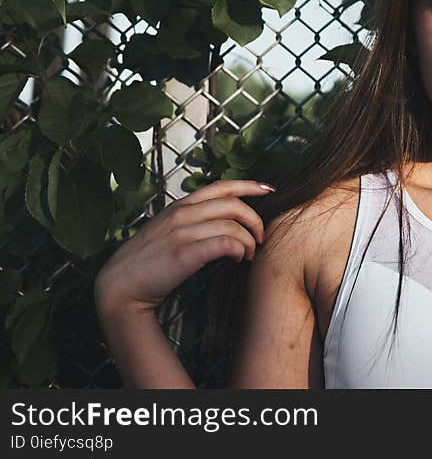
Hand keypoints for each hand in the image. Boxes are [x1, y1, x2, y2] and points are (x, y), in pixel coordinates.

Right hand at [94, 180, 274, 317]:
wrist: (120, 287)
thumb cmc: (147, 262)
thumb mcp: (168, 230)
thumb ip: (192, 220)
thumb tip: (223, 221)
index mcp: (180, 205)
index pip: (222, 186)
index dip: (249, 186)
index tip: (268, 189)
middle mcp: (183, 214)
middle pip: (234, 205)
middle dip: (255, 220)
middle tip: (260, 238)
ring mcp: (183, 232)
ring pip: (234, 225)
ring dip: (248, 241)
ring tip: (247, 255)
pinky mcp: (185, 253)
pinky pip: (226, 243)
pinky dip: (239, 250)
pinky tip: (238, 260)